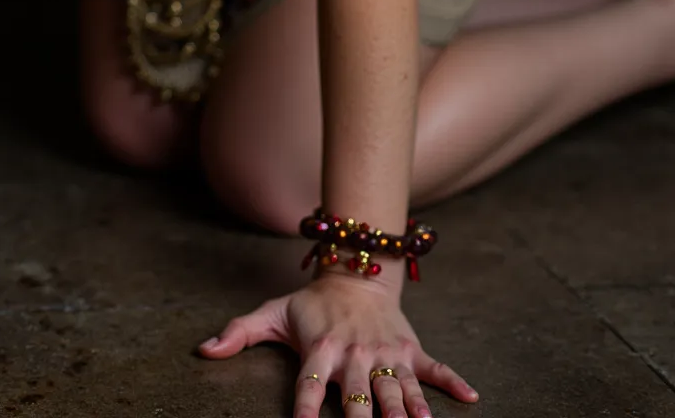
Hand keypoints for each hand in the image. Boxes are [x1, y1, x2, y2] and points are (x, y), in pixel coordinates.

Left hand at [199, 273, 478, 417]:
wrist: (354, 271)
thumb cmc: (310, 304)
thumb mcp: (271, 313)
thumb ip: (238, 333)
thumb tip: (203, 350)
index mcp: (321, 349)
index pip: (308, 386)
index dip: (302, 409)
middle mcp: (355, 354)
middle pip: (360, 397)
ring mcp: (385, 353)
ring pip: (398, 390)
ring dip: (408, 413)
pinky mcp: (409, 350)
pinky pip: (434, 369)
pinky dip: (452, 382)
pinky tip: (471, 397)